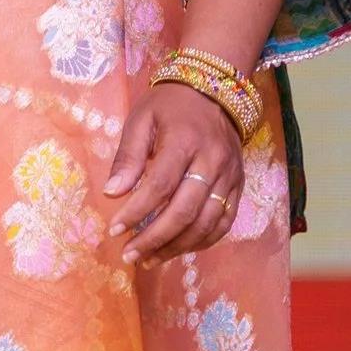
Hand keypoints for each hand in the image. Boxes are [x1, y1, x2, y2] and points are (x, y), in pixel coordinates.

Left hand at [105, 79, 244, 263]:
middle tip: (128, 255)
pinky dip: (201, 241)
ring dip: (176, 247)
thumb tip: (112, 193)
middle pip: (184, 211)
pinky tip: (178, 249)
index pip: (159, 186)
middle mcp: (212, 162)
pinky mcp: (239, 185)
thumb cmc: (170, 106)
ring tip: (148, 260)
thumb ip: (127, 157)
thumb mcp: (141, 120)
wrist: (215, 90)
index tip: (114, 230)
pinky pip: (224, 222)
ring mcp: (229, 176)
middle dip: (154, 239)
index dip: (135, 212)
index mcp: (184, 141)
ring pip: (206, 223)